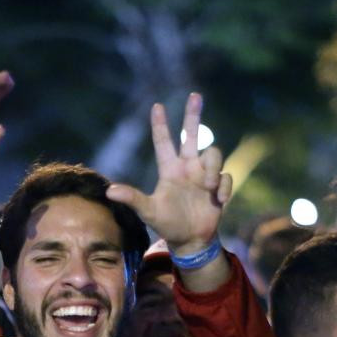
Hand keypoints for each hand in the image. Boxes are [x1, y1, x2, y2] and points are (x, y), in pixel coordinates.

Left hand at [107, 93, 231, 255]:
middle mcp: (188, 168)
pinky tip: (218, 200)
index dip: (160, 125)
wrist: (190, 241)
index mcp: (170, 170)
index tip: (157, 106)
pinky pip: (226, 177)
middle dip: (193, 115)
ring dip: (213, 168)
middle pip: (192, 135)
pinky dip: (224, 187)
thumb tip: (109, 191)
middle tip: (194, 95)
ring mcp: (204, 175)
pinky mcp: (219, 187)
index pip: (164, 142)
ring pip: (214, 154)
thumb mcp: (149, 211)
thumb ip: (133, 199)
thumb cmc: (167, 224)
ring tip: (209, 188)